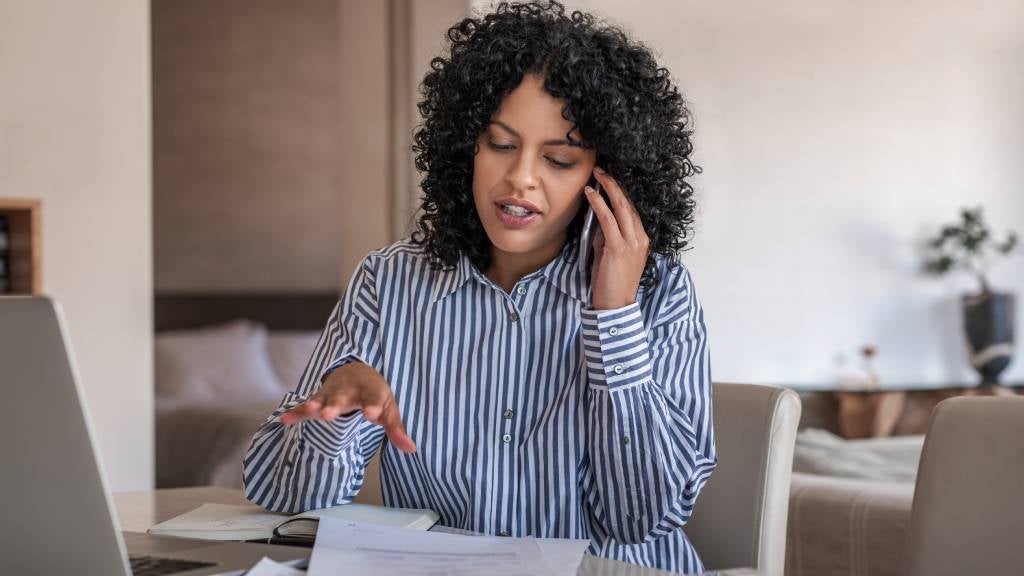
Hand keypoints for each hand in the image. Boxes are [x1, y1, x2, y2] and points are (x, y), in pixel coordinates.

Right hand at [280, 362, 415, 452]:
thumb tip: (411, 449)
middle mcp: (349, 391)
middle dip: (336, 406)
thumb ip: (396, 429)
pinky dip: (295, 412)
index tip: (371, 414)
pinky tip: (284, 419)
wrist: (357, 371)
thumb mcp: (389, 409)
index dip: (373, 407)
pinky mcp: (318, 399)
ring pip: (322, 399)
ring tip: (311, 411)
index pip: (373, 400)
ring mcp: (332, 394)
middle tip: (330, 414)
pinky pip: (305, 406)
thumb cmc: (375, 395)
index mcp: (370, 392)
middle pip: (342, 398)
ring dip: (316, 405)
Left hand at [584, 167, 650, 309]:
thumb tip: (597, 220)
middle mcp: (640, 238)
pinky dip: (599, 204)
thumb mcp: (609, 256)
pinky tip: (590, 194)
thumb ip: (605, 238)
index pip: (631, 210)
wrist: (616, 306)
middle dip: (615, 184)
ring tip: (597, 174)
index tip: (610, 180)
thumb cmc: (611, 284)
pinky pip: (608, 220)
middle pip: (629, 204)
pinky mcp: (618, 248)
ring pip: (621, 207)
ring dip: (608, 188)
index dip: (621, 193)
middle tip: (603, 169)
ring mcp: (632, 243)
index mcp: (641, 240)